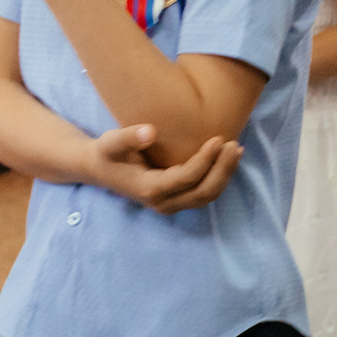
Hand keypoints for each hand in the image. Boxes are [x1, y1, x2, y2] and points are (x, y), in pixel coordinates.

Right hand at [85, 125, 242, 213]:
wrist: (100, 169)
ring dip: (224, 175)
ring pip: (206, 196)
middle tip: (235, 145)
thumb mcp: (110, 142)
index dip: (205, 160)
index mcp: (149, 189)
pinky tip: (227, 159)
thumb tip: (150, 131)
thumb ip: (128, 137)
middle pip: (202, 193)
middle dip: (222, 170)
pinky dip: (218, 178)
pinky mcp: (176, 200)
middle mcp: (162, 202)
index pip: (186, 178)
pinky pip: (203, 194)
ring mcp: (170, 204)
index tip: (218, 139)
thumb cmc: (106, 153)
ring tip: (236, 151)